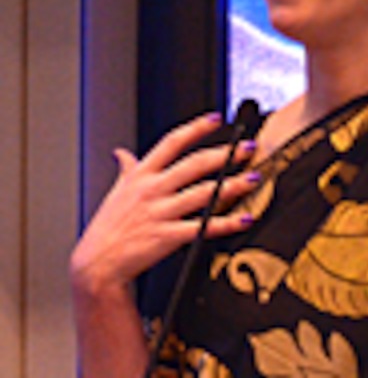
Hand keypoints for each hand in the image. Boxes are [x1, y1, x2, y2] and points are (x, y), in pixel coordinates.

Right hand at [70, 112, 259, 294]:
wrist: (96, 266)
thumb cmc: (108, 228)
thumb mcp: (116, 192)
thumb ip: (126, 170)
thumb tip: (121, 153)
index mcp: (141, 175)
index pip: (171, 142)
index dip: (195, 128)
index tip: (216, 119)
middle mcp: (152, 190)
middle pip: (194, 165)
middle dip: (225, 154)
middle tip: (248, 148)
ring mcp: (160, 213)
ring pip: (203, 194)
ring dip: (232, 186)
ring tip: (253, 179)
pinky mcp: (167, 237)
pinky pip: (202, 227)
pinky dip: (226, 223)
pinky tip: (243, 218)